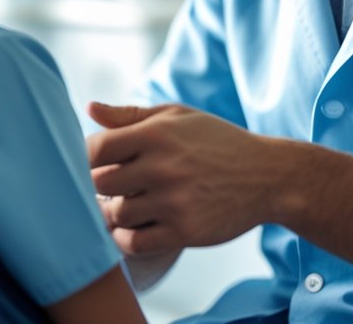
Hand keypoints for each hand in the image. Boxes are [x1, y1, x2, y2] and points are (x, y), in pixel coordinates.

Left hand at [86, 102, 277, 255]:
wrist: (267, 176)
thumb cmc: (216, 142)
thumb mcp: (177, 116)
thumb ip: (130, 115)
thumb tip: (88, 109)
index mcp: (158, 133)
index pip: (97, 148)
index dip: (84, 157)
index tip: (92, 163)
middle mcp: (163, 167)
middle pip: (99, 184)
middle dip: (97, 186)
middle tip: (107, 187)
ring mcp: (174, 202)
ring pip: (115, 215)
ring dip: (113, 213)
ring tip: (124, 205)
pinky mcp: (185, 232)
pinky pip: (134, 243)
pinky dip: (125, 239)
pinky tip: (133, 228)